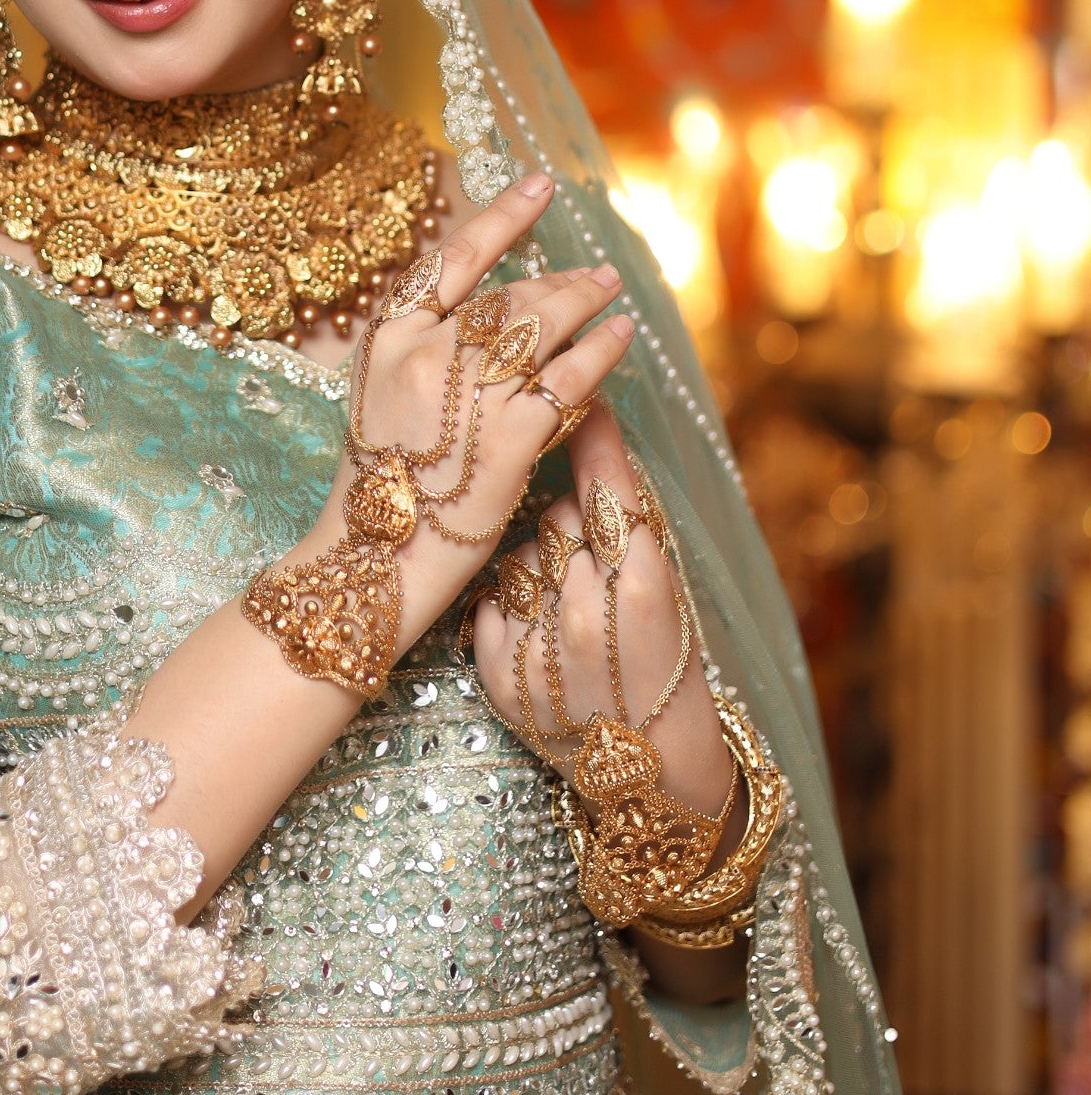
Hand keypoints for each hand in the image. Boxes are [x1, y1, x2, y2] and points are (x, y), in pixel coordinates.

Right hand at [287, 172, 634, 651]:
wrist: (370, 560)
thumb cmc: (375, 482)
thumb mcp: (378, 392)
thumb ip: (422, 345)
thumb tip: (482, 309)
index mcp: (387, 335)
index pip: (454, 255)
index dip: (503, 215)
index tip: (540, 186)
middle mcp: (426, 352)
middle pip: (509, 293)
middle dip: (560, 278)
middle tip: (594, 271)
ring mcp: (468, 393)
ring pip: (543, 325)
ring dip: (587, 300)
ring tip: (613, 292)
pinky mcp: (509, 437)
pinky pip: (569, 378)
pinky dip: (601, 351)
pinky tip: (621, 336)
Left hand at [470, 403, 734, 825]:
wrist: (650, 771)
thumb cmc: (668, 668)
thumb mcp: (669, 588)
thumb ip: (627, 523)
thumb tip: (593, 433)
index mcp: (641, 581)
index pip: (604, 482)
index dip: (592, 434)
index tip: (582, 393)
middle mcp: (585, 605)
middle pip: (556, 515)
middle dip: (571, 529)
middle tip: (596, 574)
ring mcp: (536, 638)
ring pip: (521, 555)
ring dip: (540, 570)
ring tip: (572, 619)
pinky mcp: (497, 667)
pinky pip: (494, 598)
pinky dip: (513, 608)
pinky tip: (544, 639)